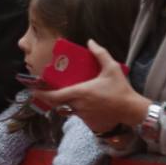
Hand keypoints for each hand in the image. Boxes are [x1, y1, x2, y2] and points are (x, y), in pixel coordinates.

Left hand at [31, 40, 147, 135]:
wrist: (131, 110)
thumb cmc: (121, 89)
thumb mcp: (112, 68)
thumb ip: (100, 54)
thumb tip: (90, 41)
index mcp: (80, 92)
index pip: (54, 97)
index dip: (42, 95)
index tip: (33, 90)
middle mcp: (78, 105)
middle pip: (58, 103)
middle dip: (51, 98)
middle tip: (48, 90)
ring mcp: (83, 116)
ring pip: (68, 109)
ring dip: (66, 103)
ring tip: (70, 95)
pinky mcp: (89, 123)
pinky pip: (78, 115)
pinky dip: (77, 110)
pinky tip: (85, 104)